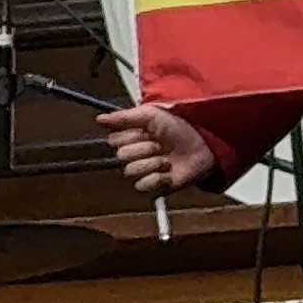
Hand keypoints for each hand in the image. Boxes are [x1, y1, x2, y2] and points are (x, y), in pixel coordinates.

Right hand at [97, 103, 217, 194]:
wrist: (203, 146)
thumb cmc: (179, 128)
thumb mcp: (151, 115)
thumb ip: (124, 117)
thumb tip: (99, 119)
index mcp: (129, 138)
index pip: (114, 140)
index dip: (131, 136)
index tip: (147, 131)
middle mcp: (133, 156)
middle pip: (121, 156)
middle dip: (144, 149)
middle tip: (160, 145)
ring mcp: (142, 172)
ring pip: (131, 171)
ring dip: (152, 163)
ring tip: (166, 159)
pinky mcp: (153, 187)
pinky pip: (142, 186)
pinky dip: (157, 179)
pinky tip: (167, 173)